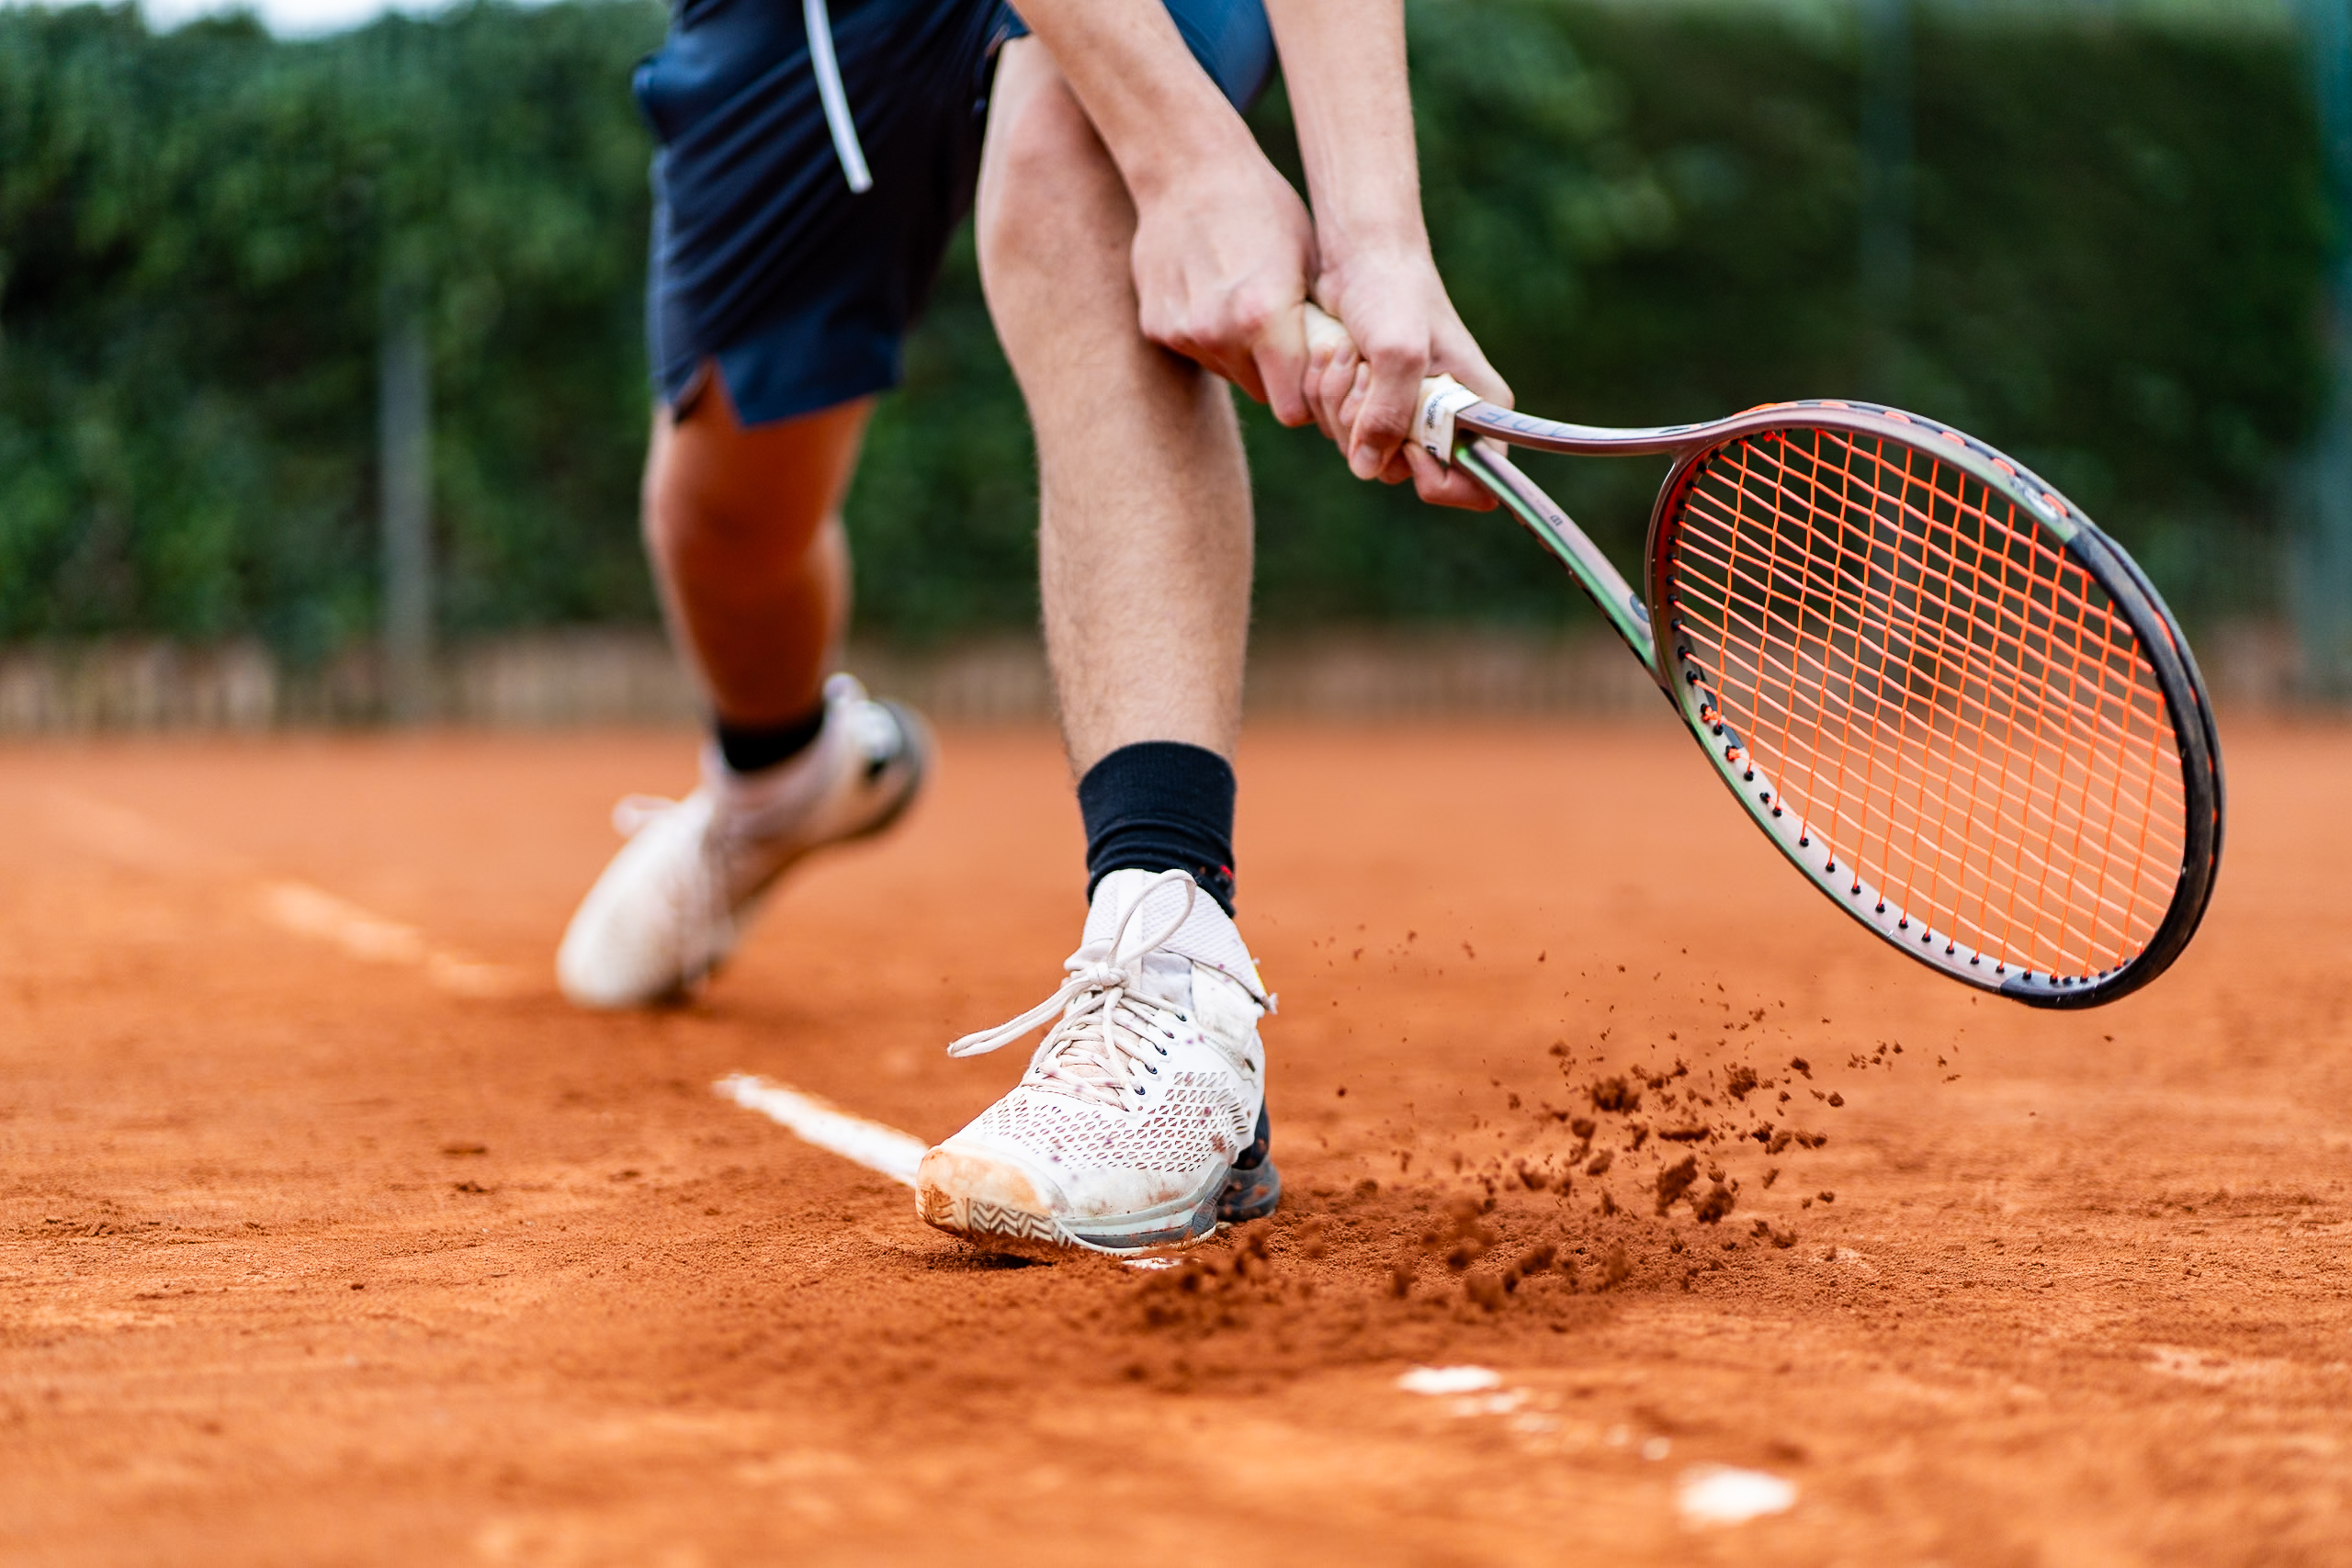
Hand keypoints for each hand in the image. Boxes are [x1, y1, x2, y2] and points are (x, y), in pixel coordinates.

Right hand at [1128, 144, 1319, 428]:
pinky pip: (1197, 352)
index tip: (1316, 376)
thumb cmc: (1263, 206)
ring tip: (1248, 305)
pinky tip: (1215, 292)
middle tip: (1288, 338)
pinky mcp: (1156, 326)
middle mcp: (1218, 334)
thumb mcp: (1309, 259)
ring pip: (1229, 374)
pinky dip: (1210, 337)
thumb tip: (1338, 375)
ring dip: (1244, 356)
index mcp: (1264, 318)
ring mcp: (1182, 332)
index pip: (1292, 409)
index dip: (1308, 398)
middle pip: (1262, 394)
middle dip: (1279, 377)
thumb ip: (1316, 324)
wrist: (1186, 168)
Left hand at [1305, 249, 1509, 509]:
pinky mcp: (1368, 405)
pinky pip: (1338, 430)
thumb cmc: (1394, 291)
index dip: (1437, 479)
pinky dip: (1326, 396)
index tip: (1407, 446)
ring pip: (1360, 452)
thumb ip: (1388, 414)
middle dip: (1368, 428)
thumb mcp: (1398, 352)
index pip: (1477, 488)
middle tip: (1367, 374)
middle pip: (1399, 472)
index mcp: (1481, 412)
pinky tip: (1337, 354)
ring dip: (1340, 404)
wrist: (1359, 255)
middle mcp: (1446, 421)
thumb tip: (1368, 468)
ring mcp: (1403, 416)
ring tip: (1351, 353)